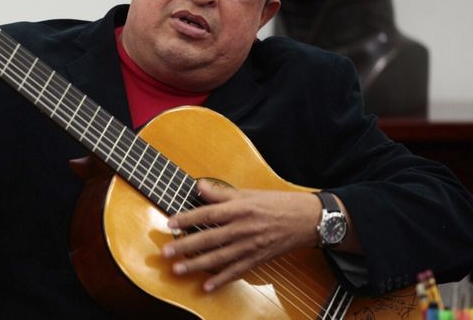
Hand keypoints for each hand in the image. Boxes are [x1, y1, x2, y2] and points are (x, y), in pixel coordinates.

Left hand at [161, 180, 320, 291]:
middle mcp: (243, 228)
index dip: (188, 218)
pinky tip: (207, 286)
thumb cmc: (276, 203)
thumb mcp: (249, 193)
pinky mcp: (257, 258)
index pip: (209, 214)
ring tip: (178, 270)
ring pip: (219, 257)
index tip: (170, 223)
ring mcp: (250, 246)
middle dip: (186, 246)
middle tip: (166, 252)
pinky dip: (221, 279)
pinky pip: (236, 271)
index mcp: (240, 208)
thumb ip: (221, 192)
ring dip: (197, 265)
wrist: (306, 219)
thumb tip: (198, 186)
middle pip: (209, 238)